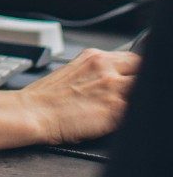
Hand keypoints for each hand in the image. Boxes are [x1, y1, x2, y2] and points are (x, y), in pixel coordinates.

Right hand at [19, 48, 139, 144]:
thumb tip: (117, 77)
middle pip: (142, 69)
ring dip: (133, 99)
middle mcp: (105, 67)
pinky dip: (131, 116)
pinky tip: (114, 120)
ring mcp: (113, 87)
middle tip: (124, 96)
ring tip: (117, 109)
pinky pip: (137, 110)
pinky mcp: (116, 109)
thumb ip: (99, 71)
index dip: (135, 72)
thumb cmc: (48, 98)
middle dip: (137, 82)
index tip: (132, 81)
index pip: (134, 58)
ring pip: (142, 89)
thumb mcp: (74, 71)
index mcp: (94, 56)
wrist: (34, 112)